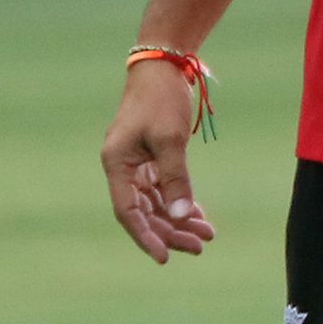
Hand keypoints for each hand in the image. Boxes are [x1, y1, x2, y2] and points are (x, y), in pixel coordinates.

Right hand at [101, 62, 216, 263]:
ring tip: (206, 235)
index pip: (128, 212)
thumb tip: (180, 216)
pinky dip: (179, 201)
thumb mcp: (170, 140)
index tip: (165, 258)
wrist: (163, 66)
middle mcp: (122, 167)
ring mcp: (135, 163)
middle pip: (144, 212)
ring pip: (155, 203)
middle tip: (200, 246)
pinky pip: (162, 189)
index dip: (146, 237)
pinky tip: (198, 215)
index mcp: (116, 163)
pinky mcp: (149, 157)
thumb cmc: (161, 99)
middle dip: (171, 231)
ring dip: (178, 219)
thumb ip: (175, 179)